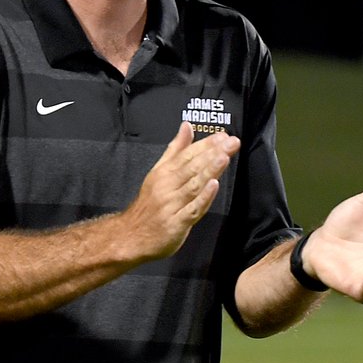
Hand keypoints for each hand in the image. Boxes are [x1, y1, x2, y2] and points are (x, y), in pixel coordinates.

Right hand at [122, 122, 240, 260]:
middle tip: (232, 142)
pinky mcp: (176, 224)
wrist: (131, 236)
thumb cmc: (149, 205)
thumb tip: (186, 126)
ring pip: (193, 185)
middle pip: (192, 167)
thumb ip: (175, 150)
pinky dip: (203, 197)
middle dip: (213, 153)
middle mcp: (167, 187)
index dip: (206, 144)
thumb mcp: (158, 173)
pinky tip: (213, 186)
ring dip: (209, 171)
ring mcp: (171, 205)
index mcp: (164, 173)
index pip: (187, 155)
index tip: (223, 135)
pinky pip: (191, 209)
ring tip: (224, 157)